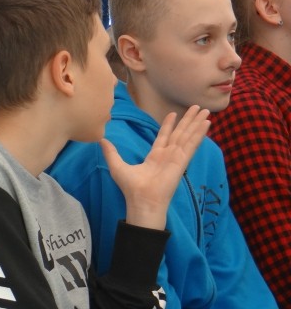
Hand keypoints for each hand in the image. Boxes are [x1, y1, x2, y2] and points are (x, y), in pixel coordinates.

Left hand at [100, 105, 209, 230]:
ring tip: (205, 111)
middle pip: (180, 133)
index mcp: (155, 156)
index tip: (173, 113)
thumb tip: (101, 139)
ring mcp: (177, 157)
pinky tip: (206, 124)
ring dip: (196, 123)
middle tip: (197, 107)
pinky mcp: (182, 161)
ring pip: (188, 136)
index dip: (169, 125)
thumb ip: (111, 152)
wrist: (142, 201)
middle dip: (188, 120)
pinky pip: (192, 144)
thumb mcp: (117, 166)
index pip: (164, 136)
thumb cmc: (131, 188)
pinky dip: (199, 134)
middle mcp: (168, 155)